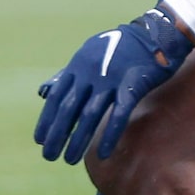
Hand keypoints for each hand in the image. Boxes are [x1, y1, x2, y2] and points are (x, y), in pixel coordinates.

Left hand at [34, 7, 194, 163]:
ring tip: (69, 160)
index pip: (57, 97)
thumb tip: (43, 93)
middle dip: (57, 134)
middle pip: (69, 109)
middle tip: (49, 156)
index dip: (47, 119)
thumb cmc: (119, 48)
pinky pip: (119, 114)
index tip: (40, 140)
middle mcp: (91, 72)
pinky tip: (102, 154)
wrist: (154, 35)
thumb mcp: (88, 55)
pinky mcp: (132, 85)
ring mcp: (111, 78)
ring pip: (90, 115)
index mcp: (79, 64)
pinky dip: (110, 134)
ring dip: (78, 139)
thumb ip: (66, 75)